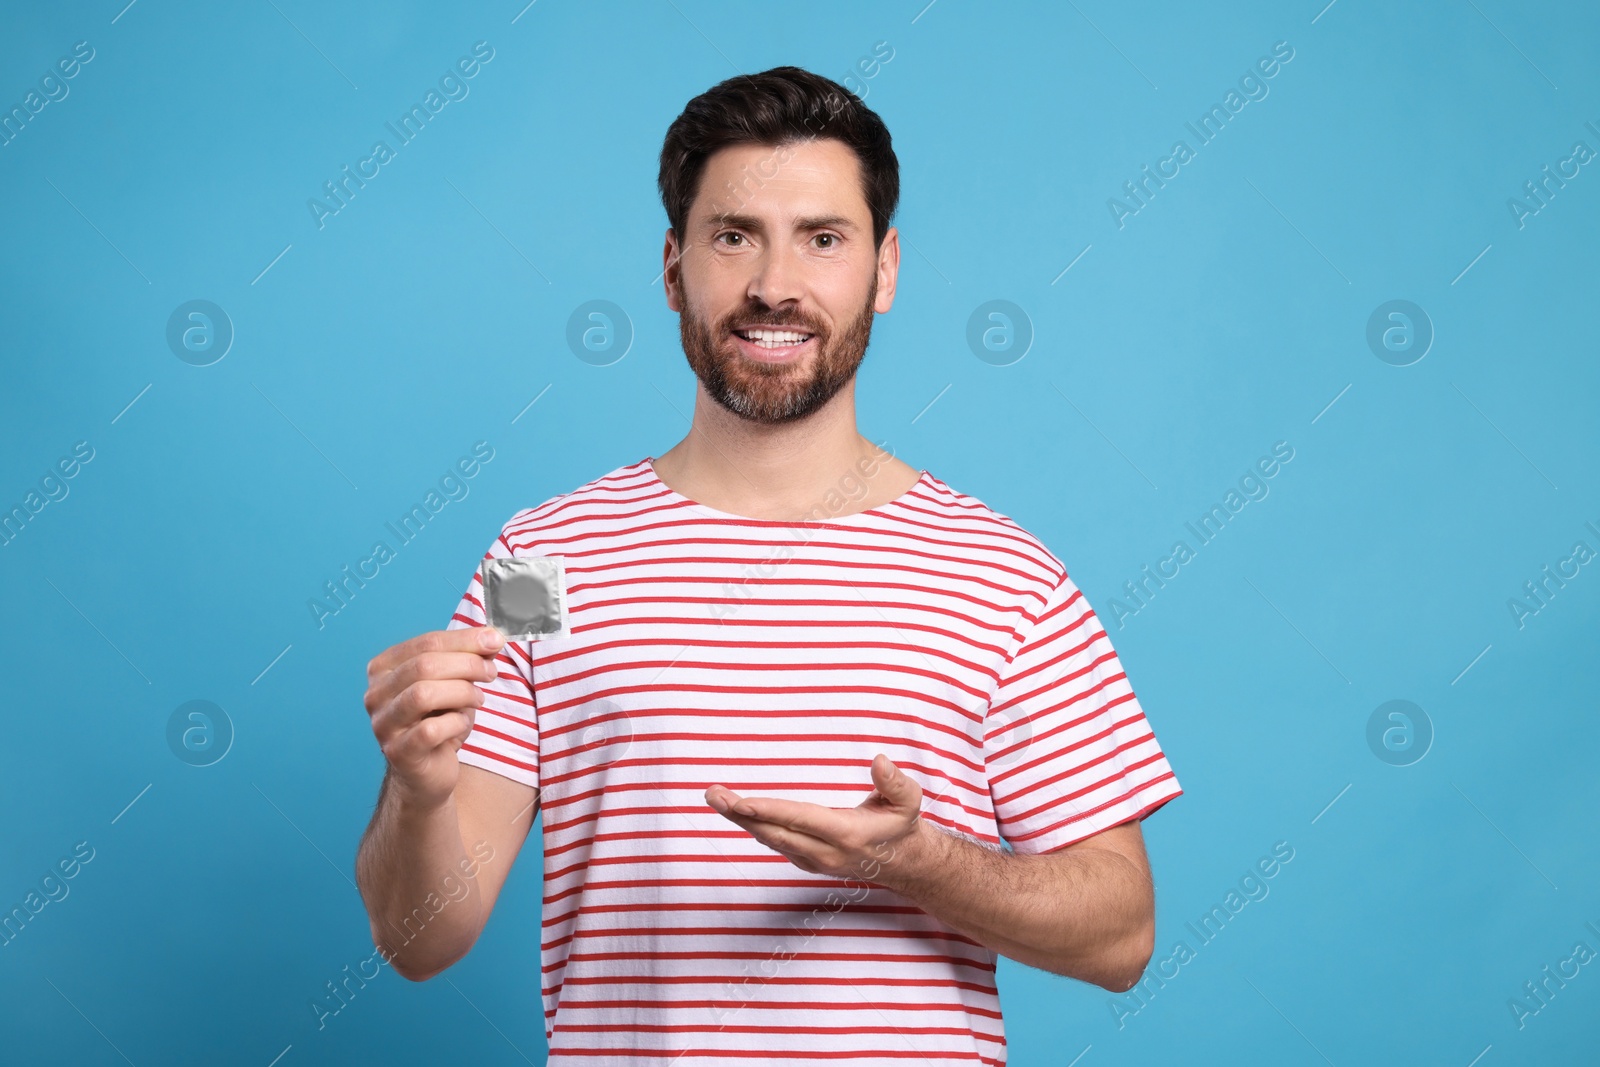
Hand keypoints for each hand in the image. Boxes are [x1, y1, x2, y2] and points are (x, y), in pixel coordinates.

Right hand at [364, 626, 504, 808]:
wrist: (428, 771)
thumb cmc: (439, 721)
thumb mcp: (454, 684)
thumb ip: (469, 658)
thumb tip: (492, 637)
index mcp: (384, 668)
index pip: (426, 642)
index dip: (465, 640)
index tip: (495, 640)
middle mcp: (376, 694)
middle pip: (424, 666)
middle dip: (467, 665)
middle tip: (490, 673)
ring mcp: (384, 724)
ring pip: (422, 695)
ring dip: (461, 693)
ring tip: (478, 699)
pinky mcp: (398, 752)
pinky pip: (430, 730)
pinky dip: (455, 723)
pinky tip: (462, 724)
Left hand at [705, 754, 932, 883]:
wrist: (903, 864)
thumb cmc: (901, 825)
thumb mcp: (908, 801)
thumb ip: (895, 782)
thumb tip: (879, 760)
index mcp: (845, 834)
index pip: (798, 820)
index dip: (768, 810)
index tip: (740, 802)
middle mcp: (824, 852)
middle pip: (774, 832)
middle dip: (740, 814)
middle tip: (712, 793)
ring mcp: (813, 861)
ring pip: (770, 840)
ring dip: (741, 820)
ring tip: (716, 797)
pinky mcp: (807, 861)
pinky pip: (776, 843)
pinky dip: (754, 828)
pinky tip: (737, 812)